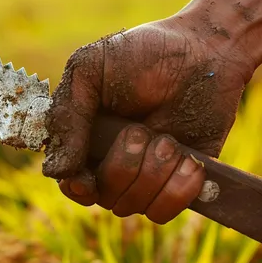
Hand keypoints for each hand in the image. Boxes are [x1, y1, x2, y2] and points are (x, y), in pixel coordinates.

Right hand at [42, 10, 254, 222]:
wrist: (205, 50)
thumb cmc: (144, 54)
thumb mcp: (90, 70)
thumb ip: (67, 117)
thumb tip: (56, 171)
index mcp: (86, 138)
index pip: (71, 183)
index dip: (78, 186)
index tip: (89, 179)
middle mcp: (115, 162)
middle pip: (105, 198)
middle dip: (124, 167)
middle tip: (141, 131)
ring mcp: (149, 174)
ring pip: (136, 207)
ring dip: (154, 174)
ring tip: (169, 141)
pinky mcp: (182, 181)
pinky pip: (168, 211)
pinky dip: (179, 191)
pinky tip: (190, 162)